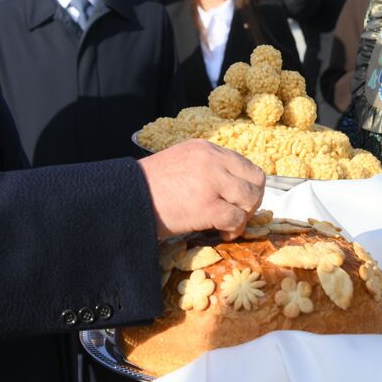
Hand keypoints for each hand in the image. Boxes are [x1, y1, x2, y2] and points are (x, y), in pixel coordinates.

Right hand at [138, 140, 263, 239]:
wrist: (125, 198)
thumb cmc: (148, 187)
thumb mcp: (180, 164)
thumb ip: (205, 168)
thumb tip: (229, 189)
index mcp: (204, 149)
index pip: (244, 164)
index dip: (246, 186)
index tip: (236, 201)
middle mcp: (211, 160)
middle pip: (255, 179)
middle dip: (251, 200)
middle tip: (237, 214)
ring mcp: (211, 182)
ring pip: (250, 198)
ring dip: (243, 215)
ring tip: (227, 225)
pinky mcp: (207, 206)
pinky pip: (236, 218)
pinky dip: (233, 229)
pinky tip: (221, 233)